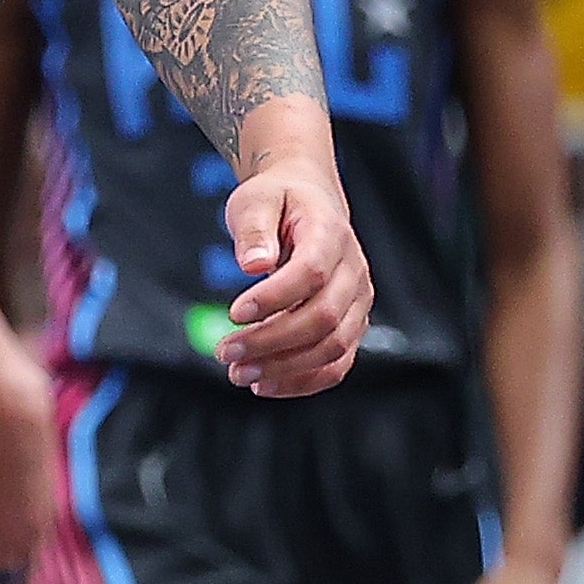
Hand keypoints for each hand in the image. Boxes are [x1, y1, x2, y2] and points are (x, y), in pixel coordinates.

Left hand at [214, 147, 372, 397]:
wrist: (310, 203)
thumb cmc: (279, 201)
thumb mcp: (256, 199)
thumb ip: (253, 229)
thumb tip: (253, 265)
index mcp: (331, 234)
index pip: (311, 273)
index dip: (273, 298)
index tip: (233, 313)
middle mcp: (354, 271)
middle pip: (323, 318)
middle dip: (271, 342)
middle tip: (225, 352)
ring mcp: (357, 302)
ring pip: (333, 348)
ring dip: (284, 368)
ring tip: (239, 373)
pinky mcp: (352, 326)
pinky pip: (337, 365)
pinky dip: (303, 381)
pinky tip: (265, 384)